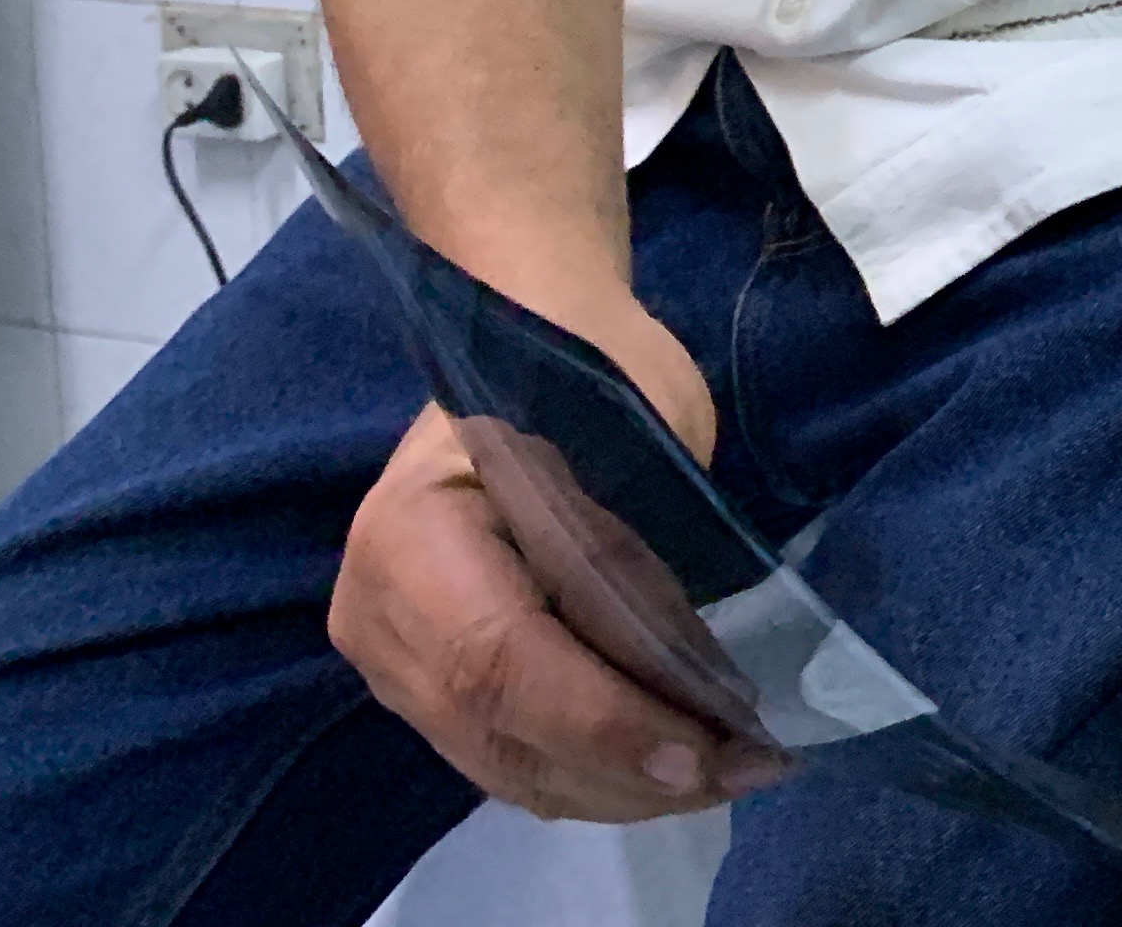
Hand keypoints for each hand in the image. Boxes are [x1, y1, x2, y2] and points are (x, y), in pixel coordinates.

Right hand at [325, 290, 788, 821]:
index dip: (599, 721)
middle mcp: (376, 607)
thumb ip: (632, 558)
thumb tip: (686, 684)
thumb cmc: (590, 366)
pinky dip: (588, 772)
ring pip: (504, 762)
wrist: (532, 334)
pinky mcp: (423, 681)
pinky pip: (504, 752)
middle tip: (745, 772)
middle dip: (627, 769)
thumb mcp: (634, 434)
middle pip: (498, 731)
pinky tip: (669, 768)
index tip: (699, 754)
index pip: (500, 659)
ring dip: (617, 786)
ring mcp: (391, 654)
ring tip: (726, 776)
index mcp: (412, 529)